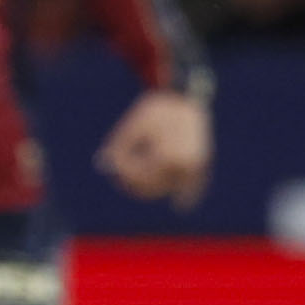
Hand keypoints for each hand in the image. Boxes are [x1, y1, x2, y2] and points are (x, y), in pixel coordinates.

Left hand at [96, 87, 213, 206]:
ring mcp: (196, 168)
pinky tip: (181, 205)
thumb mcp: (133, 124)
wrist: (187, 98)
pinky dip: (186, 195)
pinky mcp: (202, 166)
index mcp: (168, 155)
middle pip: (152, 188)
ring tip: (131, 182)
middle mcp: (184, 166)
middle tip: (117, 177)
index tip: (114, 155)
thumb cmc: (158, 109)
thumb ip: (119, 146)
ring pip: (169, 189)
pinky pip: (194, 186)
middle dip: (132, 184)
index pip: (138, 175)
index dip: (122, 168)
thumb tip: (103, 163)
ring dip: (151, 189)